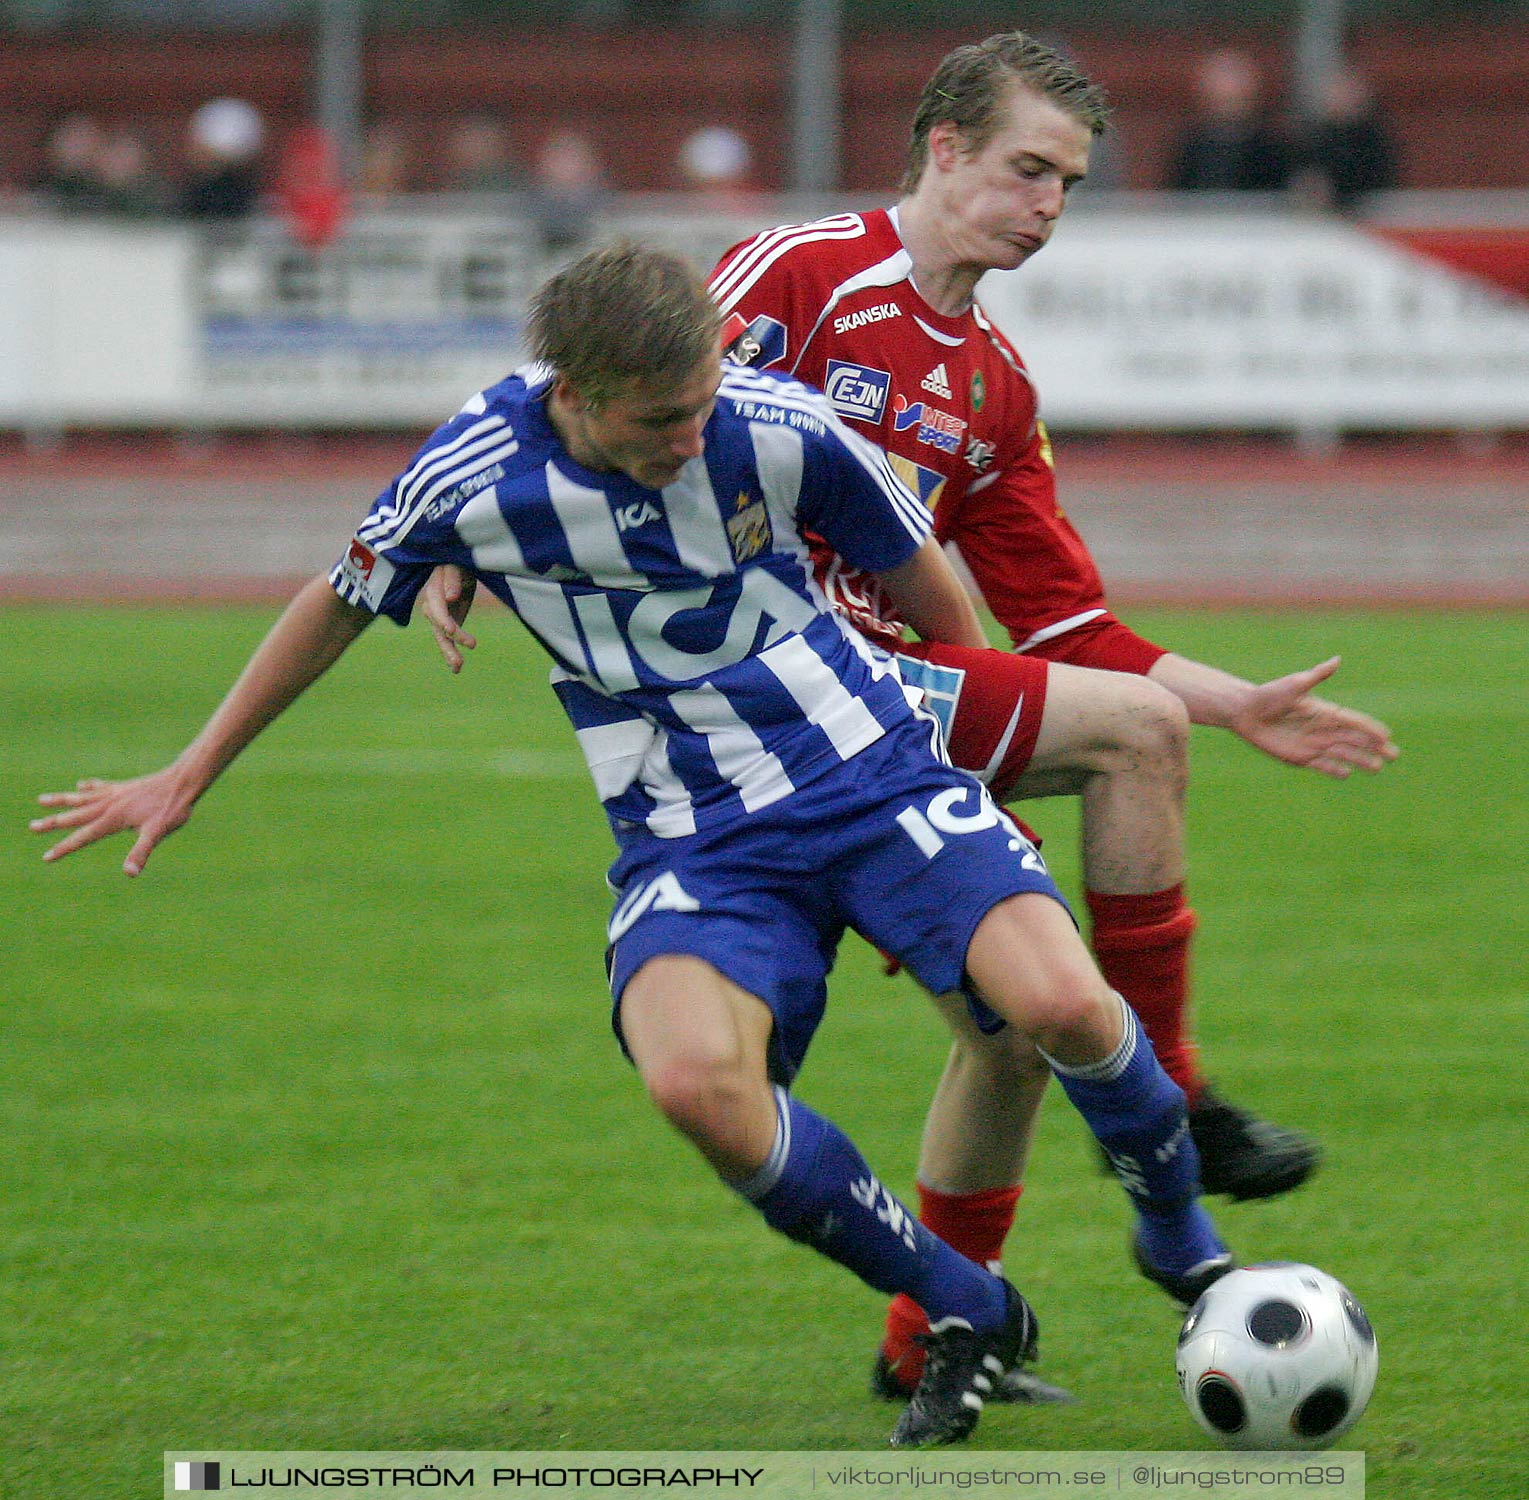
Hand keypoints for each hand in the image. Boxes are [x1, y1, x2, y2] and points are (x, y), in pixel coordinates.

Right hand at [30, 770, 193, 875]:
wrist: (182, 782)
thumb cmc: (171, 809)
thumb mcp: (157, 833)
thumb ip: (141, 852)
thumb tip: (129, 873)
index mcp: (112, 819)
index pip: (83, 837)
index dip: (64, 848)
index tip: (46, 857)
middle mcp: (108, 805)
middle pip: (74, 816)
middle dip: (52, 823)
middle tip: (31, 826)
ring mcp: (115, 794)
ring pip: (81, 798)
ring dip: (62, 801)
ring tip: (41, 800)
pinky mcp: (124, 787)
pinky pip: (100, 787)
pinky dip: (88, 787)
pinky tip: (81, 785)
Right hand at [420, 565, 477, 673]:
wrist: (457, 564)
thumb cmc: (456, 561)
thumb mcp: (455, 565)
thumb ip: (452, 579)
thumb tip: (449, 596)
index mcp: (433, 591)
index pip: (436, 609)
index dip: (443, 620)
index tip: (452, 630)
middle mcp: (432, 607)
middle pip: (438, 628)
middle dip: (448, 643)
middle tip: (459, 658)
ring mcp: (439, 617)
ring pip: (442, 638)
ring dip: (449, 653)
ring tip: (458, 668)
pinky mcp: (448, 622)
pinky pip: (449, 640)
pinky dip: (452, 653)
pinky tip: (456, 669)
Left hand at [1229, 657, 1397, 778]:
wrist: (1244, 712)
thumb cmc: (1268, 695)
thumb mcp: (1294, 685)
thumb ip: (1317, 676)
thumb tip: (1337, 659)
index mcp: (1324, 712)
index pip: (1354, 722)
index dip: (1370, 728)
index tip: (1387, 735)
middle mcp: (1323, 730)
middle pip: (1355, 741)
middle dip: (1375, 747)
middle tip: (1394, 756)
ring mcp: (1312, 745)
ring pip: (1343, 755)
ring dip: (1360, 761)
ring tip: (1377, 767)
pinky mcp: (1299, 757)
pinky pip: (1321, 766)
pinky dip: (1334, 770)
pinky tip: (1346, 774)